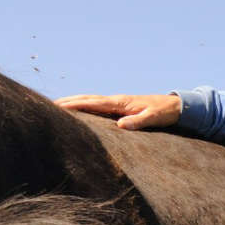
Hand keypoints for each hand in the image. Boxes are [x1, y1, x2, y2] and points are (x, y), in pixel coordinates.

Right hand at [53, 92, 180, 129]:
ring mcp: (117, 102)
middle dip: (69, 101)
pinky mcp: (119, 107)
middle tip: (49, 105)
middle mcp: (116, 100)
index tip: (59, 106)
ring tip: (57, 106)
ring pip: (90, 100)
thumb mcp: (153, 118)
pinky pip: (97, 105)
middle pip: (87, 98)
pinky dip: (84, 105)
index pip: (93, 103)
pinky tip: (79, 110)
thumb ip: (138, 122)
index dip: (76, 105)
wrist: (175, 105)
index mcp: (120, 102)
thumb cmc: (164, 112)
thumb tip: (120, 126)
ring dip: (74, 101)